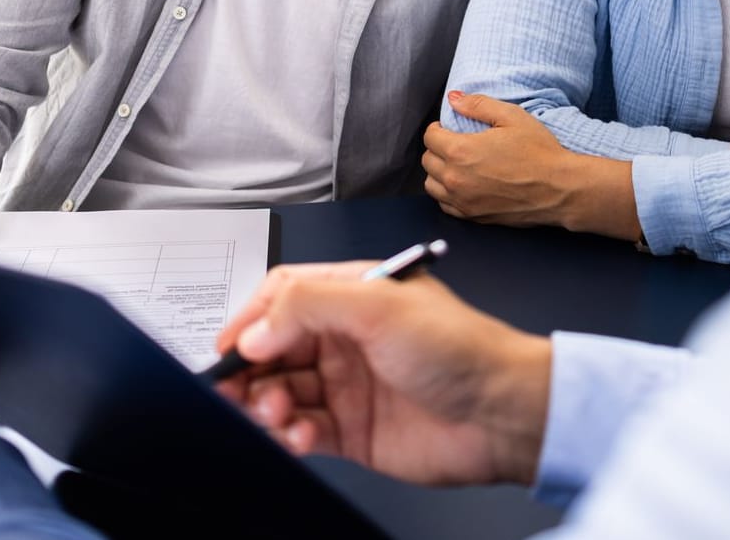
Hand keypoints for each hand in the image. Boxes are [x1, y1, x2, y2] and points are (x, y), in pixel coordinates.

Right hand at [213, 263, 551, 486]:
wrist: (501, 413)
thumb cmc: (461, 348)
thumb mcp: (380, 306)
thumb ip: (310, 306)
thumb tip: (255, 329)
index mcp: (353, 294)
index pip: (284, 296)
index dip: (251, 319)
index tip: (229, 347)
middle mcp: (346, 337)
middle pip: (273, 347)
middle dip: (249, 369)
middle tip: (234, 389)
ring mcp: (347, 384)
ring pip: (281, 391)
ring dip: (266, 404)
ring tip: (276, 413)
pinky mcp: (352, 430)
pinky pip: (300, 430)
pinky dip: (289, 435)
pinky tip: (299, 435)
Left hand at [424, 93, 640, 239]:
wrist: (560, 189)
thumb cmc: (539, 151)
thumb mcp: (512, 116)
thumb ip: (478, 105)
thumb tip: (454, 98)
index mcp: (461, 151)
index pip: (430, 137)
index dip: (438, 128)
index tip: (448, 127)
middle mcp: (455, 178)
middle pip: (428, 161)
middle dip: (438, 148)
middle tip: (455, 143)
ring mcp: (463, 201)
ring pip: (432, 185)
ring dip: (439, 172)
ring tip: (457, 164)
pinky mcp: (473, 216)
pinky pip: (445, 205)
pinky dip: (448, 193)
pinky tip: (464, 184)